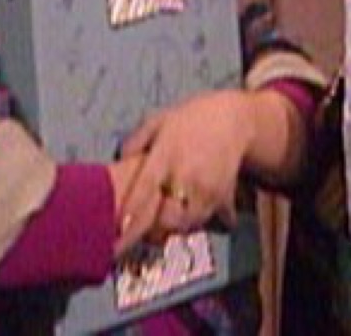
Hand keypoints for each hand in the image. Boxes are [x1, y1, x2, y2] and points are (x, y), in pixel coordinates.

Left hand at [111, 90, 258, 256]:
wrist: (233, 119)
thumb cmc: (190, 119)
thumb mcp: (158, 122)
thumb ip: (135, 142)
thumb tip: (117, 163)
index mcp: (165, 155)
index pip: (144, 189)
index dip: (131, 213)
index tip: (118, 230)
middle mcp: (186, 174)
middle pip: (167, 217)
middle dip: (153, 230)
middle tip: (142, 232)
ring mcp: (206, 187)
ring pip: (186, 224)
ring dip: (173, 228)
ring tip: (165, 222)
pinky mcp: (222, 195)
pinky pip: (206, 220)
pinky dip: (194, 223)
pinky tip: (188, 213)